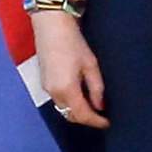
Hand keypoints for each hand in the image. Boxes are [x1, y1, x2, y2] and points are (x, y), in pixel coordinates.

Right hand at [30, 11, 109, 129]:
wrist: (51, 28)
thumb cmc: (74, 43)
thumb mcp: (91, 65)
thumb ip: (96, 87)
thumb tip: (100, 106)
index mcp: (66, 89)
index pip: (82, 114)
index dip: (95, 121)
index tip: (107, 123)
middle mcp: (53, 93)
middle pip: (70, 115)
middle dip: (86, 119)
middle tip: (102, 117)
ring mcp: (46, 88)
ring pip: (63, 109)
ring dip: (77, 112)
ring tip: (93, 109)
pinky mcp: (44, 82)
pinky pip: (58, 101)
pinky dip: (69, 104)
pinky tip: (80, 98)